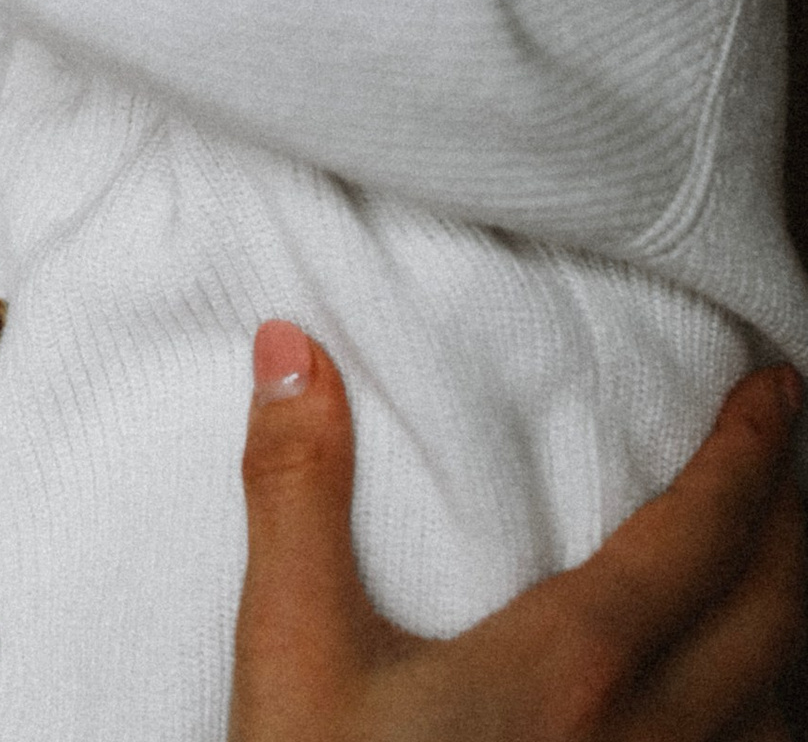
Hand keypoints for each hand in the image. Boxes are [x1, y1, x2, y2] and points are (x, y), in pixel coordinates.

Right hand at [231, 319, 803, 740]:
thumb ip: (298, 490)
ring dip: (796, 616)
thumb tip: (288, 343)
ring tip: (781, 566)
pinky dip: (780, 715)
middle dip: (794, 519)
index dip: (753, 455)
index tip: (777, 391)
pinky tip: (755, 706)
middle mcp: (659, 741)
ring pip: (792, 703)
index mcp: (576, 669)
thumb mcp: (294, 652)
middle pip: (778, 611)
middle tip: (791, 450)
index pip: (704, 536)